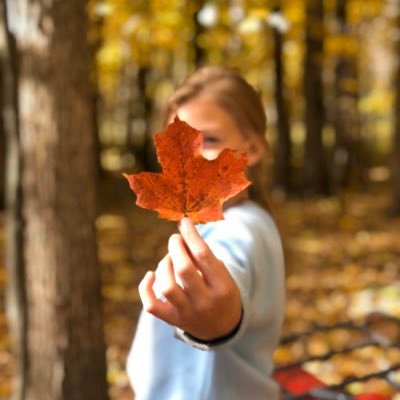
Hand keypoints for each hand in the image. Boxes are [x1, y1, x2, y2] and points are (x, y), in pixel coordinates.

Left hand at [138, 217, 241, 340]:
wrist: (223, 328)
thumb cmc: (222, 292)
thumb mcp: (223, 274)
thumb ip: (204, 257)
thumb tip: (182, 235)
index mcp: (222, 287)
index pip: (203, 256)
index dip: (191, 235)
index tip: (184, 222)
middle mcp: (205, 301)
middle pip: (184, 269)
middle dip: (176, 247)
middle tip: (175, 239)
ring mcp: (187, 313)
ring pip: (167, 286)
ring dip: (164, 265)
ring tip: (169, 259)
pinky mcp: (173, 320)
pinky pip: (151, 305)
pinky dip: (145, 287)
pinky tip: (150, 275)